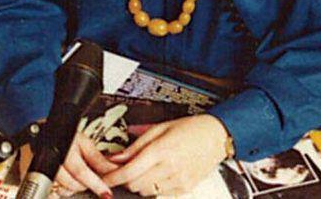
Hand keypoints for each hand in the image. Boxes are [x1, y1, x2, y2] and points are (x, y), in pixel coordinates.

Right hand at [17, 134, 119, 197]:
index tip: (106, 193)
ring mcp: (41, 168)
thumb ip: (98, 159)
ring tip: (75, 178)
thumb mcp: (83, 143)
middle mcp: (51, 158)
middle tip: (89, 180)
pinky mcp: (33, 175)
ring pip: (61, 189)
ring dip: (71, 187)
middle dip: (83, 185)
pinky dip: (60, 189)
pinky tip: (63, 181)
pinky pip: (51, 190)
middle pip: (71, 184)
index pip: (81, 171)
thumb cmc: (64, 137)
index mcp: (64, 148)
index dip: (95, 183)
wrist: (41, 133)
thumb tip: (114, 171)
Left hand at [103, 115, 230, 195]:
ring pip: (146, 192)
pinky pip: (160, 194)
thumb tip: (116, 157)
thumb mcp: (159, 129)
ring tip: (142, 170)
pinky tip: (156, 175)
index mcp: (161, 150)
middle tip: (122, 170)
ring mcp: (178, 181)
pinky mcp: (184, 189)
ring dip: (138, 184)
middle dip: (124, 179)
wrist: (216, 137)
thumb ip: (136, 145)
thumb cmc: (190, 129)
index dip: (112, 177)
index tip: (103, 177)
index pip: (129, 171)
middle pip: (134, 185)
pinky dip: (152, 187)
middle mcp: (170, 168)